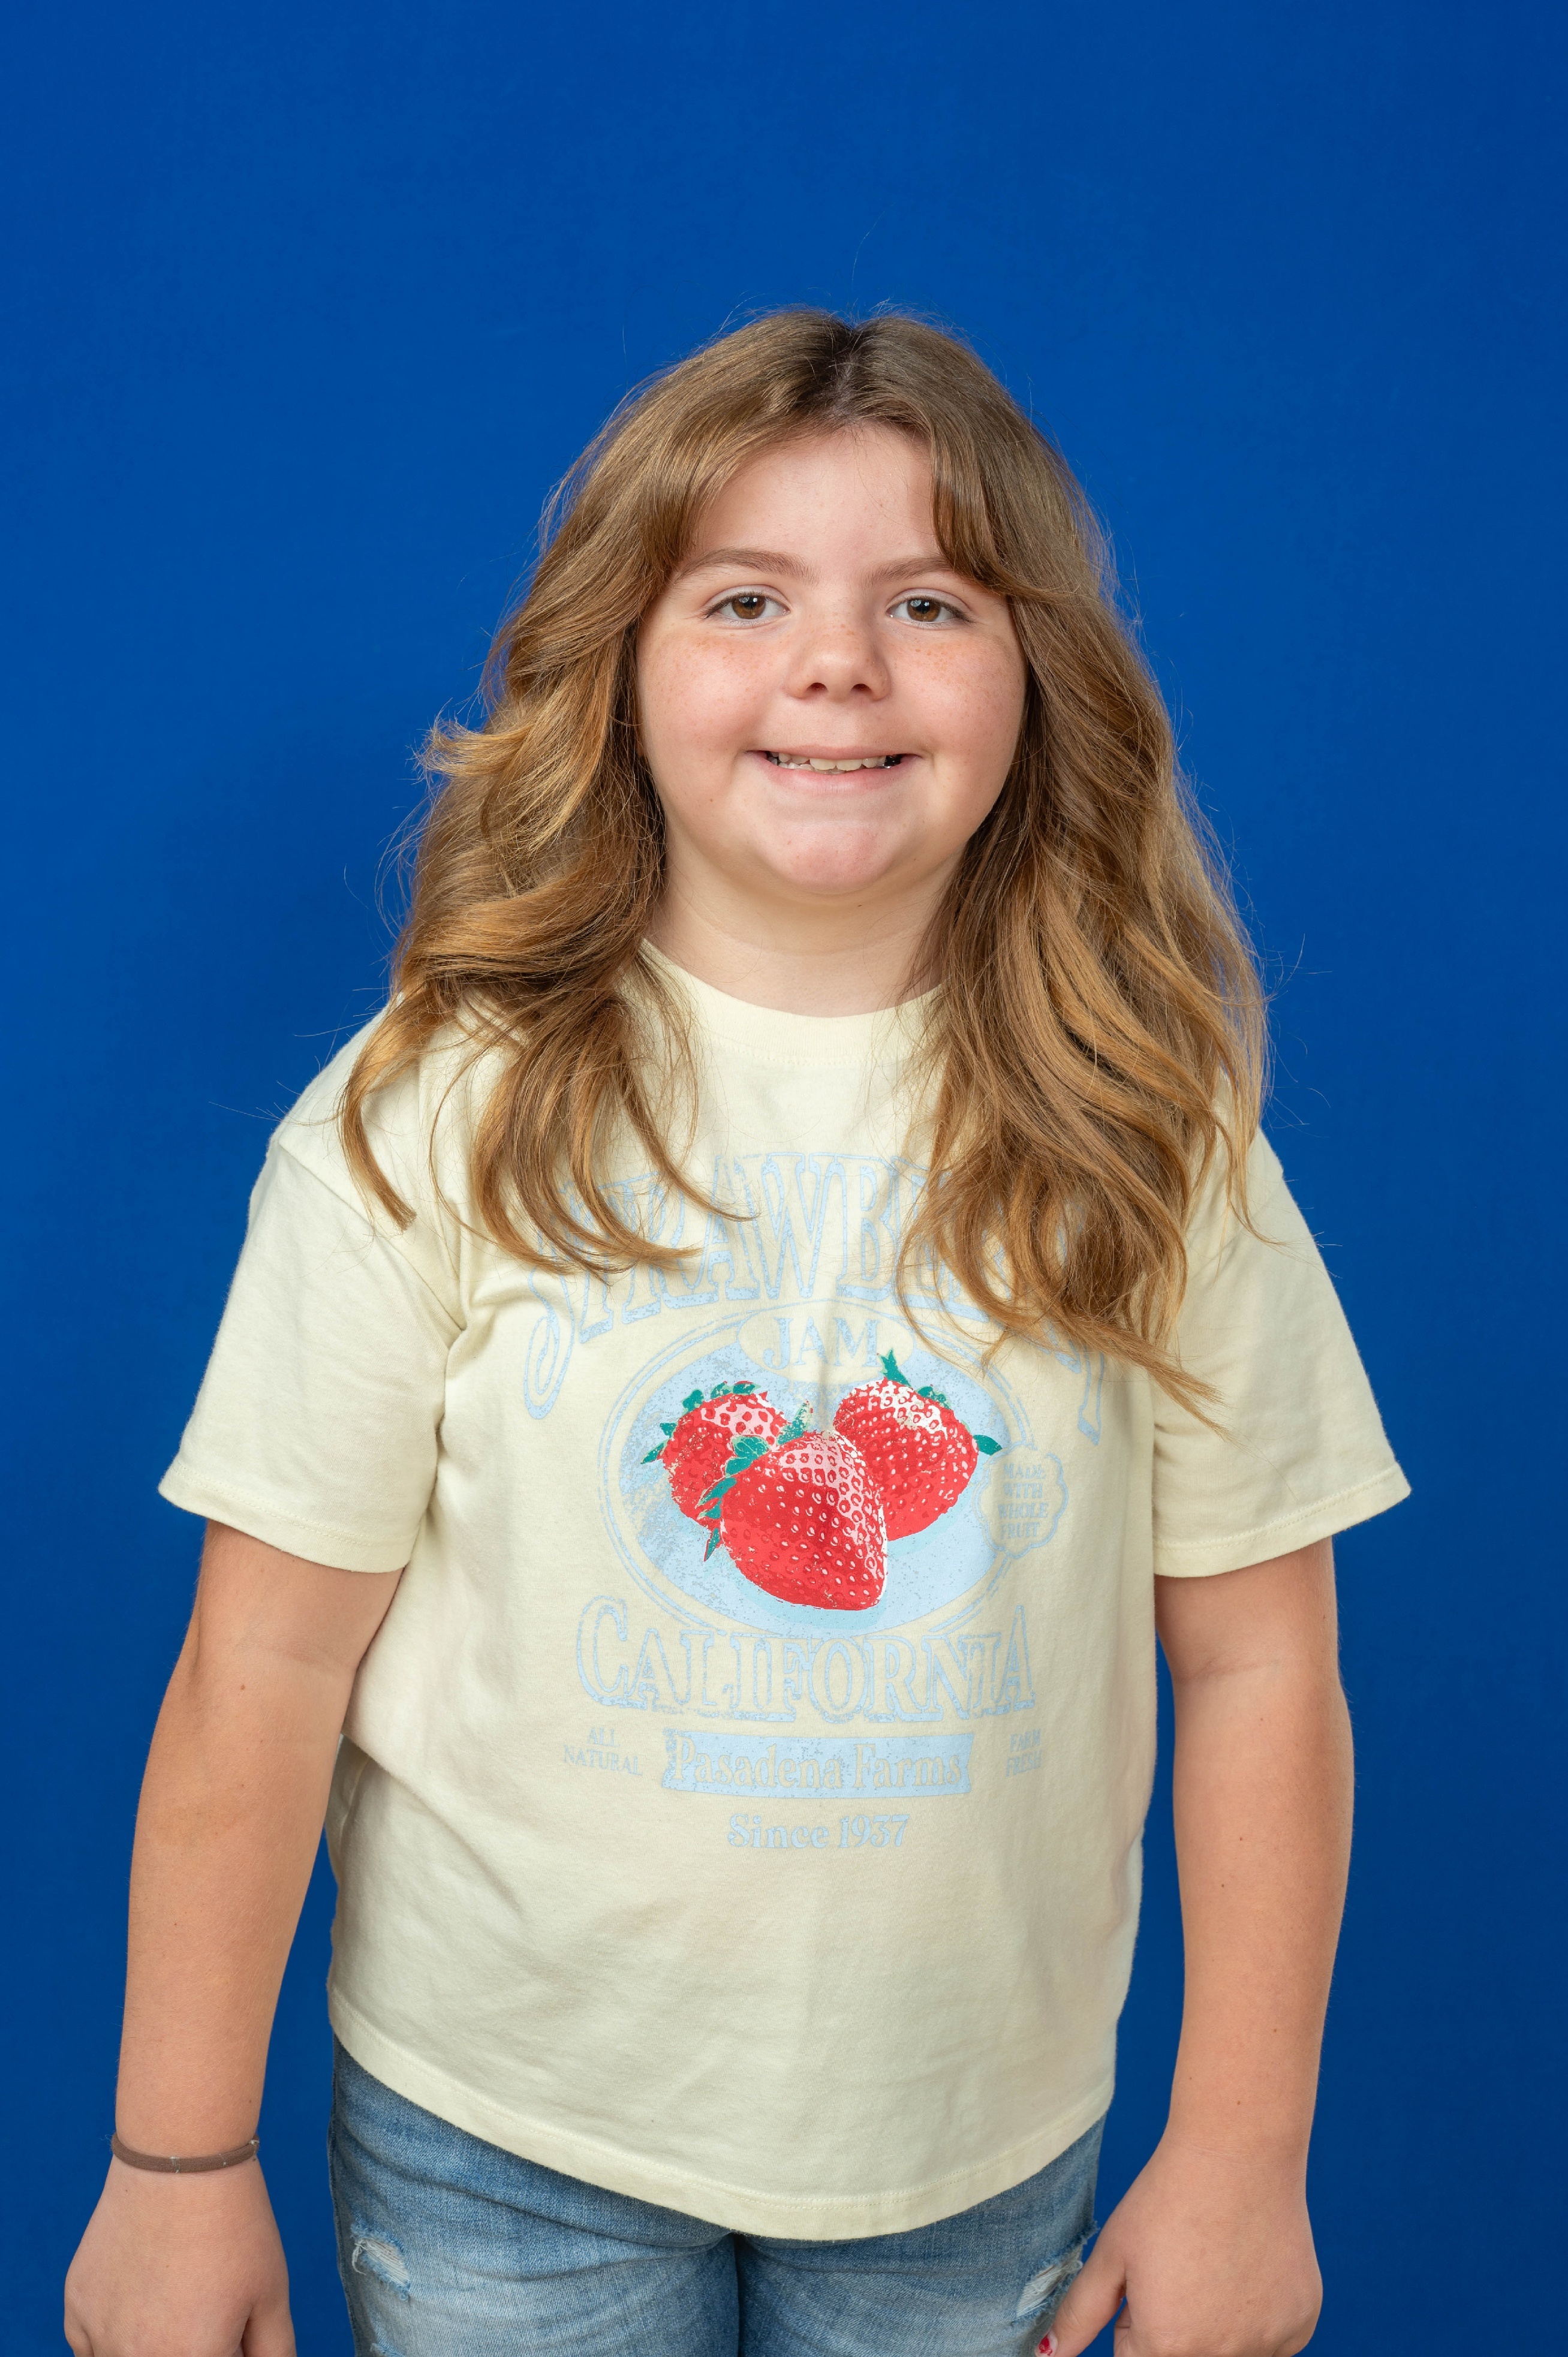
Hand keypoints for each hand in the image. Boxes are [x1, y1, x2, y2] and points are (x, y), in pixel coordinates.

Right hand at [64, 2157, 294, 2356]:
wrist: (180, 2162)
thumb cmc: (233, 2226)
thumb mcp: (271, 2296)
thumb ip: (274, 2353)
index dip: (226, 2347)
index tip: (232, 2327)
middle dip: (193, 2345)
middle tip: (206, 2306)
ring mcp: (98, 2338)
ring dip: (153, 2344)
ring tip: (175, 2295)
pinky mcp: (75, 2310)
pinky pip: (91, 2347)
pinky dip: (115, 2335)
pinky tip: (141, 2294)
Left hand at [1046, 2133, 1320, 2356]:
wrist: (1239, 2154)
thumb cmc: (1169, 2199)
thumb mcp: (1113, 2254)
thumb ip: (1079, 2316)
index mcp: (1169, 2347)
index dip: (1136, 2323)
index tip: (1148, 2283)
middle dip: (1173, 2330)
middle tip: (1180, 2272)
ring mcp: (1269, 2346)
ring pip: (1226, 2351)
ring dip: (1214, 2325)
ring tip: (1213, 2264)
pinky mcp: (1301, 2327)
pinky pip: (1268, 2340)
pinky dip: (1253, 2316)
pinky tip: (1247, 2266)